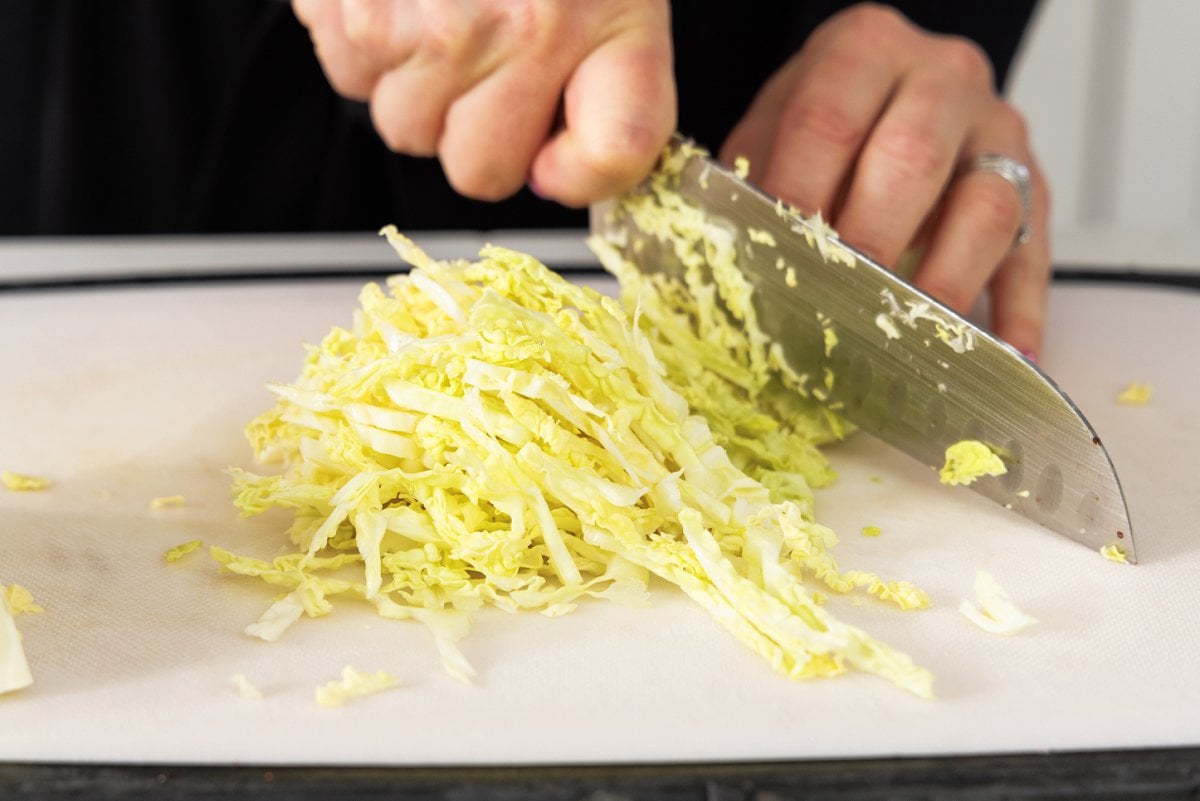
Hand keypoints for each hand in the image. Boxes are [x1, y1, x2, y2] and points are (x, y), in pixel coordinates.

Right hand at [292, 0, 675, 206]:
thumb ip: (611, 81)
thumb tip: (557, 172)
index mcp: (603, 12)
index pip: (615, 151)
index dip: (581, 172)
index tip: (558, 157)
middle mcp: (517, 25)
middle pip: (481, 170)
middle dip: (478, 130)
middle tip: (486, 52)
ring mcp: (426, 20)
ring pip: (405, 128)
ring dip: (416, 84)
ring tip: (439, 4)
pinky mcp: (347, 7)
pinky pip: (349, 79)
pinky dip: (367, 45)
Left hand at [720, 3, 1049, 358]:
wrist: (893, 96)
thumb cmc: (825, 124)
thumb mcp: (773, 130)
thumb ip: (753, 181)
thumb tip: (730, 259)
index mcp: (864, 50)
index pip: (828, 118)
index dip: (800, 190)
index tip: (777, 254)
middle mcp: (941, 78)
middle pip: (912, 157)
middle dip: (871, 239)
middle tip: (838, 303)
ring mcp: (997, 132)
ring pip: (987, 205)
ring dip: (945, 280)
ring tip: (910, 338)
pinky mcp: (1037, 186)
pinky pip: (1034, 253)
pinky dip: (1018, 312)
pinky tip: (1000, 355)